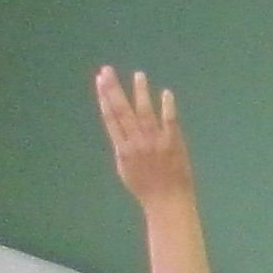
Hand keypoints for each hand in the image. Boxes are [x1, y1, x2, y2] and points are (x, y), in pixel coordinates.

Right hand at [96, 66, 193, 205]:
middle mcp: (137, 142)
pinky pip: (170, 122)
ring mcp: (156, 142)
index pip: (111, 118)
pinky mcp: (174, 143)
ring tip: (138, 75)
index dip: (104, 98)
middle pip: (123, 111)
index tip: (99, 80)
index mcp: (123, 149)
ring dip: (140, 93)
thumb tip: (116, 128)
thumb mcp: (125, 169)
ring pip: (145, 113)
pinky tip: (165, 93)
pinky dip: (167, 107)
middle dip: (114, 89)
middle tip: (107, 70)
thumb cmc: (145, 188)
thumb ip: (121, 147)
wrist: (168, 202)